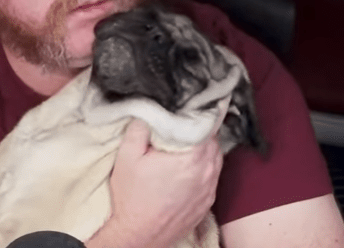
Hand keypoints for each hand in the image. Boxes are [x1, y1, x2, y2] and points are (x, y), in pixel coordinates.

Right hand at [103, 119, 222, 247]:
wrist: (137, 237)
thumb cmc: (132, 198)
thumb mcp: (127, 156)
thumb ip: (140, 127)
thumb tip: (151, 111)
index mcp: (192, 158)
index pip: (208, 125)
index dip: (199, 113)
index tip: (189, 109)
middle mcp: (207, 173)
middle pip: (214, 140)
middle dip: (200, 130)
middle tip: (183, 126)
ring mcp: (209, 190)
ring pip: (216, 159)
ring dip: (204, 150)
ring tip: (185, 146)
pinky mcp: (207, 203)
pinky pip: (213, 177)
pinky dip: (204, 169)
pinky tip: (187, 168)